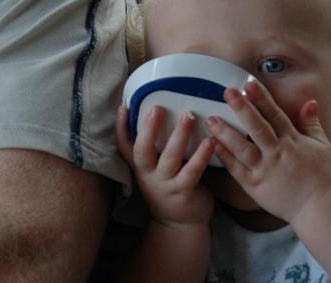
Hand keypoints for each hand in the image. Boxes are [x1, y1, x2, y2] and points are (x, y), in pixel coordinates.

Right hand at [116, 104, 216, 229]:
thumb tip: (157, 113)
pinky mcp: (184, 192)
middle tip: (158, 107)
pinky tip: (210, 142)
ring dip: (179, 135)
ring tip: (189, 116)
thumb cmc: (168, 187)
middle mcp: (148, 175)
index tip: (123, 107)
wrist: (180, 224)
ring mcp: (166, 185)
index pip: (124, 145)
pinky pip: (192, 171)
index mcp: (140, 166)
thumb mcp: (153, 170)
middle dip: (149, 128)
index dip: (121, 127)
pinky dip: (201, 156)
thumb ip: (153, 148)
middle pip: (143, 150)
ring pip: (170, 158)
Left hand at [206, 81, 330, 224]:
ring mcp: (265, 171)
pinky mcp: (255, 187)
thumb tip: (310, 102)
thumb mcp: (322, 146)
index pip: (275, 115)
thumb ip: (311, 124)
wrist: (320, 209)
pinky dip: (225, 157)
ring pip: (242, 148)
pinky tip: (212, 145)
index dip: (261, 98)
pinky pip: (237, 170)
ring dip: (226, 132)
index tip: (248, 83)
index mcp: (293, 142)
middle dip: (242, 108)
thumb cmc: (323, 177)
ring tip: (211, 119)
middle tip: (227, 92)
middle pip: (257, 128)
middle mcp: (278, 154)